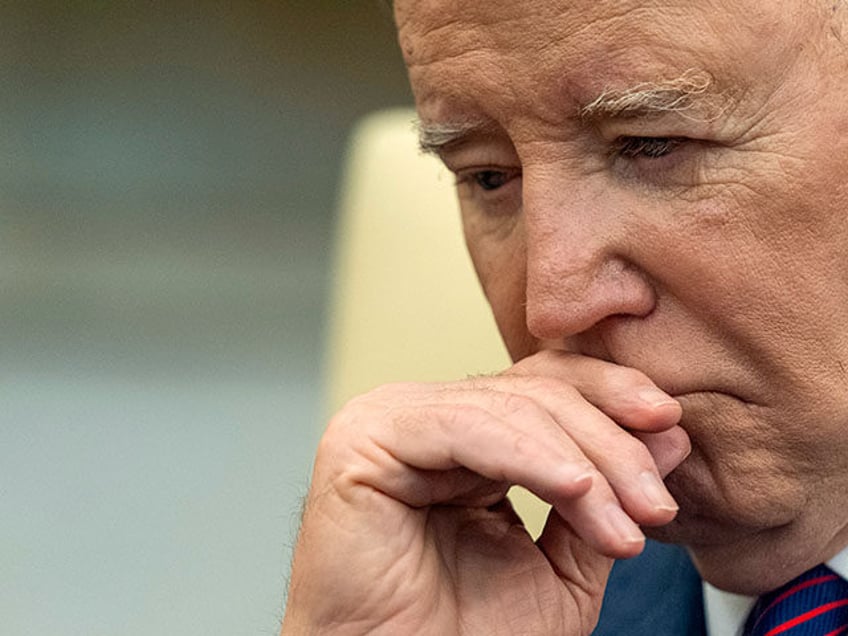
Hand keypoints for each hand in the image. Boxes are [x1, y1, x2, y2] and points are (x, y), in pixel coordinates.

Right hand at [281, 351, 689, 635]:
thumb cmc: (466, 635)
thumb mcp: (564, 565)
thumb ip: (606, 499)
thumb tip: (669, 434)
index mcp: (466, 434)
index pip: (545, 385)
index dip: (609, 396)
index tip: (671, 428)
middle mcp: (428, 416)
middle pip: (535, 392)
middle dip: (610, 445)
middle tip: (655, 503)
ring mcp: (394, 419)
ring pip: (510, 408)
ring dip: (584, 463)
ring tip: (626, 522)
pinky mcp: (368, 436)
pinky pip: (465, 428)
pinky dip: (529, 456)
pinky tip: (576, 489)